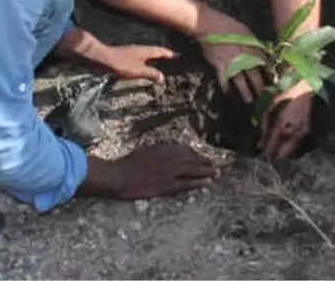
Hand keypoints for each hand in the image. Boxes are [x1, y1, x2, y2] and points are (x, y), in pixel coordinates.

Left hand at [101, 44, 174, 82]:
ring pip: (145, 54)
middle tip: (169, 58)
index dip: (168, 53)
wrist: (102, 59)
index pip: (160, 51)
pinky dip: (143, 62)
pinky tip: (141, 67)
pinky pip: (138, 58)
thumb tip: (163, 77)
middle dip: (161, 54)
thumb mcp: (139, 71)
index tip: (176, 55)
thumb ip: (151, 73)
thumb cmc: (121, 64)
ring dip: (152, 58)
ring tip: (157, 63)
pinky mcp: (124, 56)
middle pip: (153, 50)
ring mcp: (131, 52)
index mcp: (145, 50)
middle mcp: (139, 49)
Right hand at [102, 144, 219, 198]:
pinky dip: (197, 183)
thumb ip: (159, 151)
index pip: (185, 150)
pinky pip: (186, 184)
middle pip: (192, 159)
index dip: (195, 154)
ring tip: (216, 173)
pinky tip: (206, 183)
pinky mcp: (166, 186)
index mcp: (163, 149)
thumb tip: (169, 152)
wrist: (118, 177)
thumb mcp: (145, 151)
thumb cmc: (127, 163)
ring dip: (206, 171)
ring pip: (193, 171)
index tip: (201, 156)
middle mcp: (169, 159)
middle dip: (205, 162)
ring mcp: (169, 173)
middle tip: (215, 164)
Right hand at [198, 10, 265, 103]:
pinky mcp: (218, 65)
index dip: (269, 73)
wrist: (211, 25)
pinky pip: (223, 78)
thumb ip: (254, 43)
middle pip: (254, 75)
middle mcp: (243, 57)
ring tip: (249, 100)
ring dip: (245, 91)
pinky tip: (227, 92)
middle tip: (265, 97)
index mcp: (251, 48)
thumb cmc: (229, 26)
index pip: (263, 63)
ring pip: (240, 80)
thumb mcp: (246, 31)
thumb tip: (262, 52)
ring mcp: (230, 62)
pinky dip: (225, 86)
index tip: (274, 82)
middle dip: (260, 86)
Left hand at [260, 80, 313, 159]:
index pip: (271, 149)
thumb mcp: (269, 109)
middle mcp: (292, 135)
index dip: (264, 155)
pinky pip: (298, 146)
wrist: (303, 90)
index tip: (260, 158)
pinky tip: (286, 147)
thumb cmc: (283, 97)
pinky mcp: (307, 132)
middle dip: (274, 159)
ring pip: (291, 154)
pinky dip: (291, 150)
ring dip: (283, 156)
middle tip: (268, 158)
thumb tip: (259, 145)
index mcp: (280, 129)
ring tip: (277, 154)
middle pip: (282, 157)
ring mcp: (302, 135)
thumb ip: (263, 127)